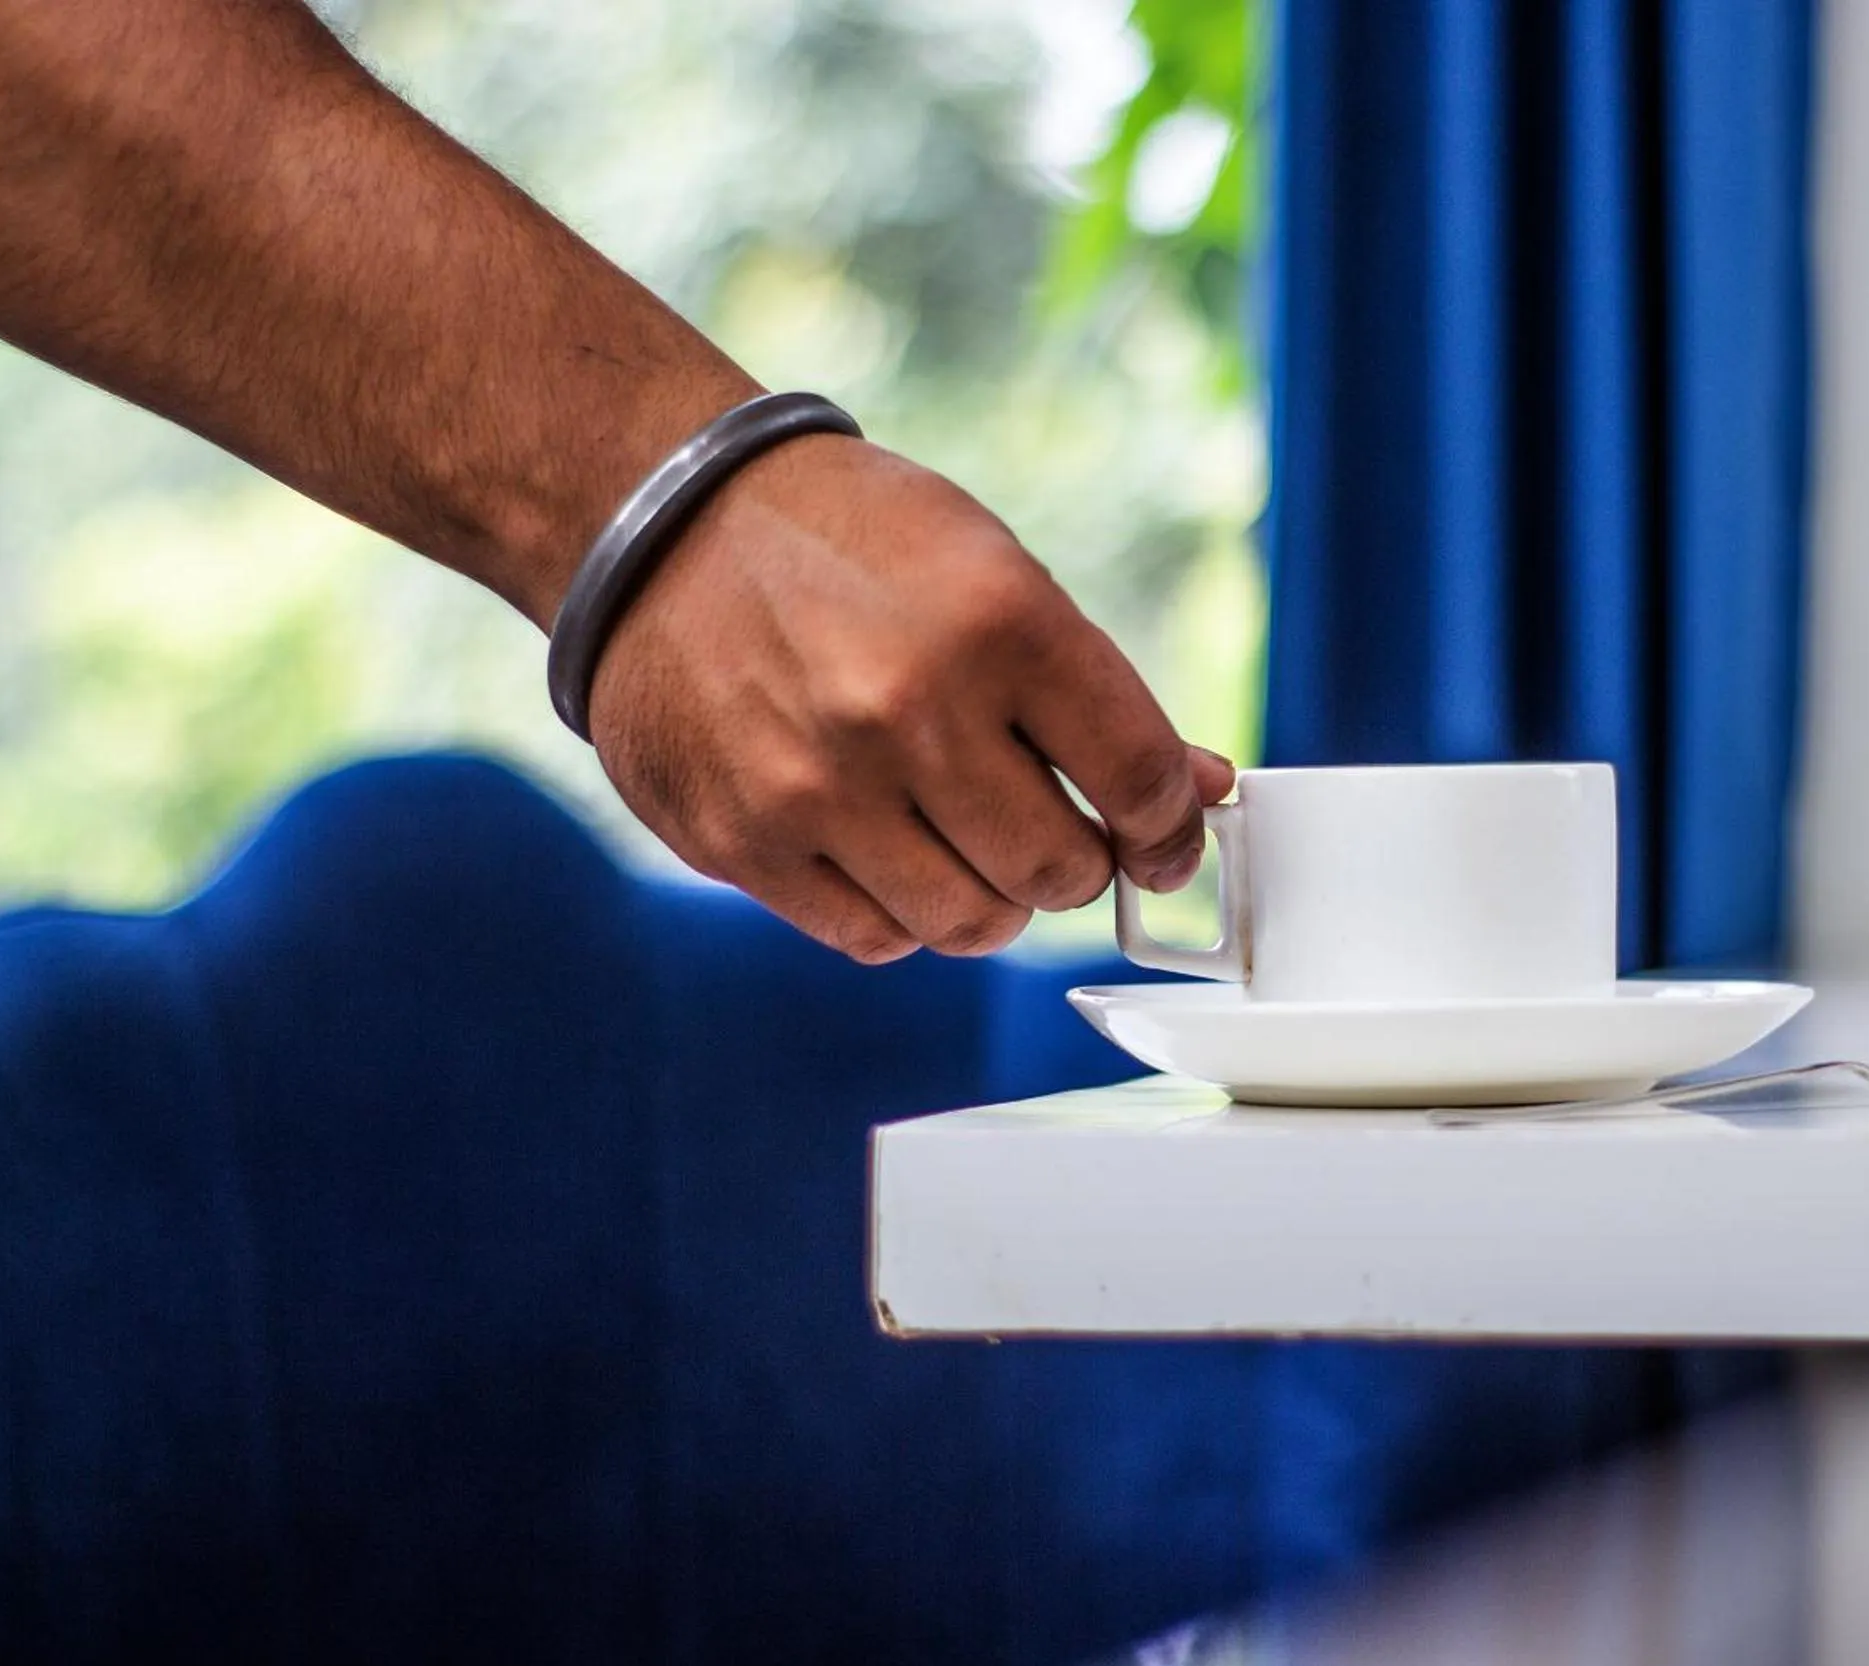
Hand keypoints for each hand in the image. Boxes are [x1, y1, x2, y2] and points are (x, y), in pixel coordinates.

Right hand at [584, 434, 1236, 962]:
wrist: (665, 524)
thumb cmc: (856, 547)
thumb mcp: (996, 573)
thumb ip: (1099, 695)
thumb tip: (1203, 788)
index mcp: (997, 620)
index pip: (1139, 778)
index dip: (1172, 829)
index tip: (1165, 840)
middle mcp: (907, 707)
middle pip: (1060, 870)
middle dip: (1080, 866)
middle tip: (1059, 834)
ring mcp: (817, 783)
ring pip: (972, 924)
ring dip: (994, 897)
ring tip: (969, 839)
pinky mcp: (743, 839)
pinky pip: (874, 938)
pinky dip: (902, 912)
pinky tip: (890, 848)